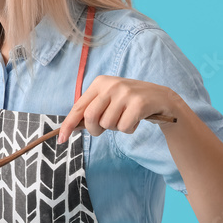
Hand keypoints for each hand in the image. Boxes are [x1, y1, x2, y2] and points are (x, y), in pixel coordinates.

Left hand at [57, 75, 181, 142]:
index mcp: (99, 83)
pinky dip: (128, 129)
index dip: (68, 124)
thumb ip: (91, 110)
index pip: (78, 107)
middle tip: (106, 127)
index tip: (61, 139)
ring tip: (125, 117)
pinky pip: (123, 128)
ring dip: (116, 128)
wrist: (161, 98)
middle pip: (90, 118)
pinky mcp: (138, 103)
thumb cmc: (129, 102)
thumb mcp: (109, 100)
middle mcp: (110, 85)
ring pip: (108, 125)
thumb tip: (71, 128)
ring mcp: (125, 93)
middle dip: (96, 129)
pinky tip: (135, 120)